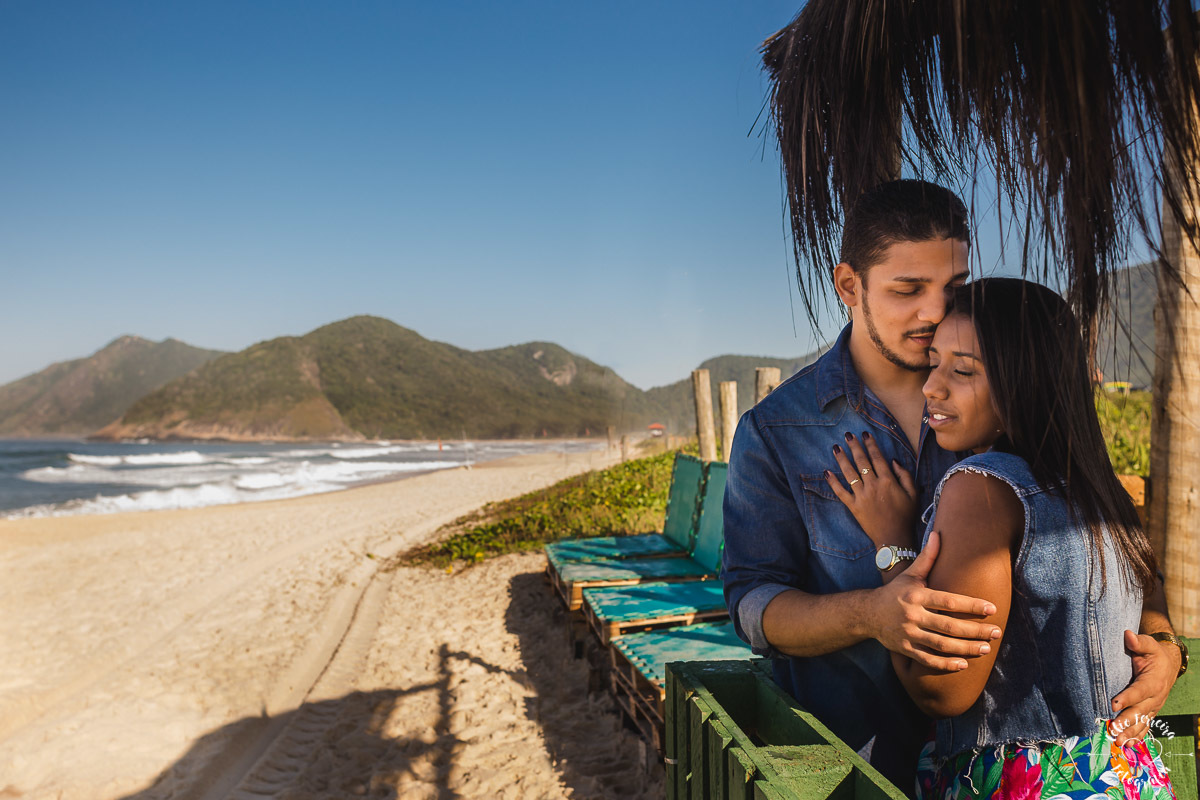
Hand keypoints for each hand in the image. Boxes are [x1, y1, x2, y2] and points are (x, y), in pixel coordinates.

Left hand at [825, 432, 917, 546]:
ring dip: (841, 459)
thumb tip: (893, 460)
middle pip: (861, 462)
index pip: (877, 457)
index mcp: (888, 481)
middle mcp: (873, 485)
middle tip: (847, 435)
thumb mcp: (913, 493)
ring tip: (835, 448)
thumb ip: (905, 475)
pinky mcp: (853, 506)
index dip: (870, 444)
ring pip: (849, 473)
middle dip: (854, 446)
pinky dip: (833, 482)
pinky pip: (840, 492)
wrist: (894, 537)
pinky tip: (827, 472)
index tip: (865, 434)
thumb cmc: (906, 515)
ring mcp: (861, 496)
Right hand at [868, 530, 1001, 670]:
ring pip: (941, 645)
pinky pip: (928, 660)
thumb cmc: (895, 592)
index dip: (971, 605)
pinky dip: (946, 664)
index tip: (992, 608)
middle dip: (975, 630)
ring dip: (966, 648)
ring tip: (985, 648)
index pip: (948, 601)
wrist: (867, 613)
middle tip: (996, 632)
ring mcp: (908, 634)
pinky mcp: (905, 649)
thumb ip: (927, 558)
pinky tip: (963, 664)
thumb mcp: (910, 574)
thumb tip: (938, 535)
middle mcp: (912, 615)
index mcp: (916, 595)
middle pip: (949, 626)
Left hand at [1110, 629, 1182, 745]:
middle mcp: (1155, 697)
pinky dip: (1137, 736)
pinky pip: (1145, 726)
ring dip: (1129, 732)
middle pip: (1140, 711)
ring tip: (1117, 741)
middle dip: (1126, 721)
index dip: (1127, 698)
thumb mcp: (1148, 645)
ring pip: (1142, 722)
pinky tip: (1127, 745)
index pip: (1139, 691)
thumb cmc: (1153, 653)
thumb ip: (1139, 642)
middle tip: (1113, 729)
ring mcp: (1153, 706)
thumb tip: (1128, 635)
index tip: (1113, 704)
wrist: (1168, 664)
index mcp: (1153, 681)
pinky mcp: (1150, 711)